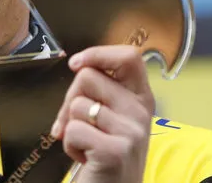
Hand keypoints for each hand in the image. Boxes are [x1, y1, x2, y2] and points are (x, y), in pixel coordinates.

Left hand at [50, 45, 154, 182]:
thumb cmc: (104, 153)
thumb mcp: (111, 118)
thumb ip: (101, 91)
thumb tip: (77, 65)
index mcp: (141, 99)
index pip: (129, 57)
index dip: (98, 53)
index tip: (76, 64)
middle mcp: (141, 113)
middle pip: (87, 76)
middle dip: (70, 98)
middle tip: (76, 123)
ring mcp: (130, 132)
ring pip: (76, 104)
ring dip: (70, 126)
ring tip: (86, 143)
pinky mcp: (114, 151)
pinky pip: (72, 129)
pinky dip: (69, 145)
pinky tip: (85, 157)